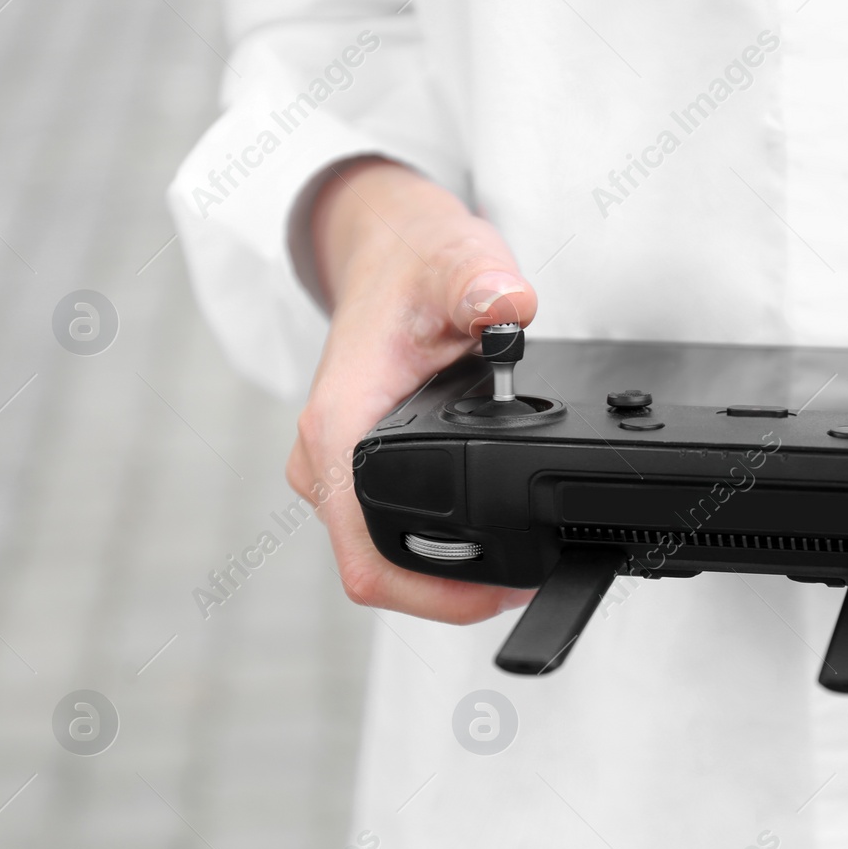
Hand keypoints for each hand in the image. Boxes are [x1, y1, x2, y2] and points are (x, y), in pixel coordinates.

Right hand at [289, 158, 536, 623]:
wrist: (384, 253)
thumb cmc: (413, 265)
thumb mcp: (456, 261)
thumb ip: (481, 284)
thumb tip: (507, 306)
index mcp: (339, 422)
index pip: (364, 548)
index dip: (430, 590)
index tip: (497, 593)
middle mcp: (325, 457)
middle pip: (372, 570)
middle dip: (445, 595)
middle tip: (522, 588)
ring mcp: (335, 470)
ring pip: (376, 559)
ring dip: (438, 578)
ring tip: (512, 570)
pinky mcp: (351, 473)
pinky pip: (382, 537)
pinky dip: (432, 553)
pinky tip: (483, 546)